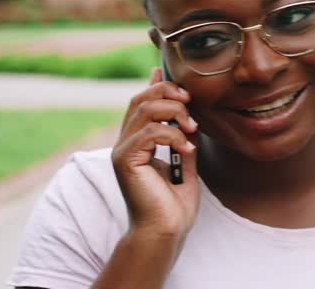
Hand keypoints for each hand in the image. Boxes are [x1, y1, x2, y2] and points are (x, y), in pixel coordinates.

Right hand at [111, 67, 200, 241]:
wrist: (166, 231)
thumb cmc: (174, 203)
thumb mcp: (185, 160)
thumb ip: (183, 136)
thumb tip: (189, 113)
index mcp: (136, 142)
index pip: (141, 102)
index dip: (158, 86)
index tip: (180, 83)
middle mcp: (125, 143)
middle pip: (140, 99)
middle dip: (168, 93)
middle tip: (191, 103)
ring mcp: (122, 151)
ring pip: (145, 110)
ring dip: (175, 113)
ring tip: (192, 130)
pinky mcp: (124, 161)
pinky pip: (149, 132)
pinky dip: (173, 136)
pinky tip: (187, 150)